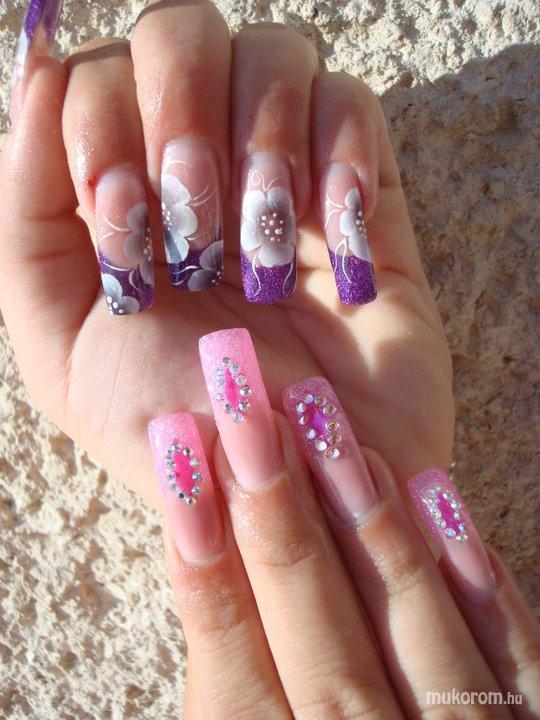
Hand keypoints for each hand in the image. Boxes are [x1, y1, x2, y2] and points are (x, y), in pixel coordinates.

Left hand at [0, 1, 451, 510]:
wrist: (297, 488)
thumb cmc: (179, 431)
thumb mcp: (60, 347)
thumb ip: (23, 217)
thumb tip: (36, 73)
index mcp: (120, 198)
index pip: (91, 75)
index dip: (101, 129)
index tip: (129, 236)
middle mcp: (197, 170)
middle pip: (180, 29)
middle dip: (181, 121)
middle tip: (195, 237)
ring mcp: (282, 176)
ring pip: (273, 52)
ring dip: (261, 144)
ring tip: (265, 259)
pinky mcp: (361, 196)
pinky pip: (354, 105)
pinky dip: (340, 155)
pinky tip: (331, 242)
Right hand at [149, 337, 538, 717]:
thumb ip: (227, 693)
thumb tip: (203, 561)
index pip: (231, 668)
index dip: (203, 560)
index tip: (179, 453)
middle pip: (319, 645)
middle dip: (276, 520)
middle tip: (249, 412)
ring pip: (413, 639)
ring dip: (369, 528)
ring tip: (328, 426)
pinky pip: (519, 665)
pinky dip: (481, 582)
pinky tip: (438, 491)